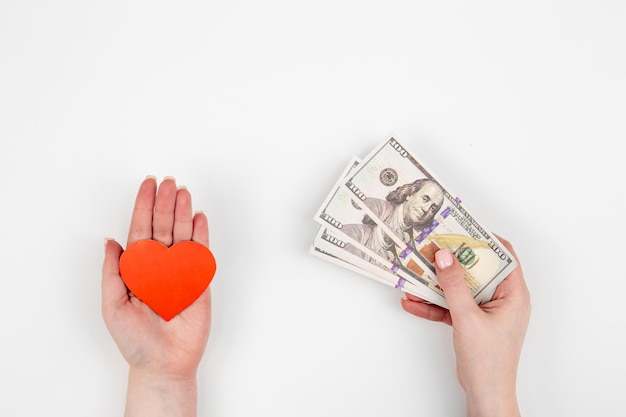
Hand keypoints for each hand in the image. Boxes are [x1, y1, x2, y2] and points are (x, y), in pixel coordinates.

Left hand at [102, 176, 210, 416]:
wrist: (164, 363)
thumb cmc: (135, 339)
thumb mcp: (112, 305)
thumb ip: (112, 272)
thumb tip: (109, 241)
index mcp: (138, 268)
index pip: (140, 229)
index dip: (142, 207)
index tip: (147, 185)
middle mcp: (159, 265)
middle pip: (162, 226)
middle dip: (165, 203)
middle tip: (168, 182)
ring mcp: (180, 271)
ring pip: (182, 234)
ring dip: (183, 212)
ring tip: (183, 192)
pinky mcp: (199, 280)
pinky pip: (201, 253)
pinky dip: (201, 235)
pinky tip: (199, 217)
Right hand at [401, 238, 530, 416]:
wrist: (485, 394)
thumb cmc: (489, 360)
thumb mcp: (467, 317)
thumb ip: (454, 285)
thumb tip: (444, 256)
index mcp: (514, 294)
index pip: (503, 256)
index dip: (483, 241)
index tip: (460, 230)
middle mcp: (502, 299)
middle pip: (476, 270)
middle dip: (451, 261)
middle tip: (432, 249)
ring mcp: (486, 311)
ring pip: (460, 288)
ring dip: (437, 284)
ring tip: (415, 275)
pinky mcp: (472, 322)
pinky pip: (451, 306)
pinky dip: (433, 305)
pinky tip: (413, 303)